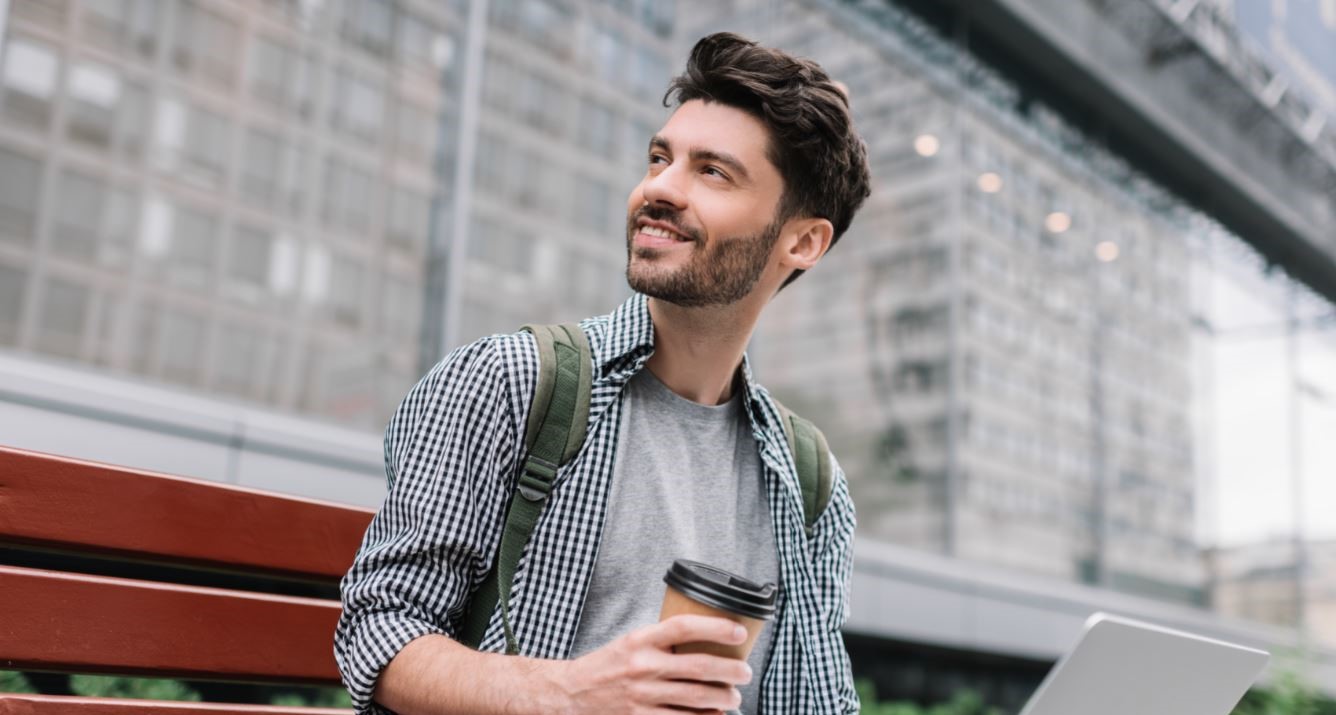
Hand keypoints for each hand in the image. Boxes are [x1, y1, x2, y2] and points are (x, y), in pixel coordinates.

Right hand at [548, 614, 752, 714]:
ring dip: (724, 698)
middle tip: (746, 672)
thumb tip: (706, 640)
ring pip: (697, 698)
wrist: (571, 695)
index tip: (739, 632)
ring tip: (735, 696)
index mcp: (640, 640)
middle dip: (731, 670)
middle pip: (700, 667)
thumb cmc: (607, 666)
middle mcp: (642, 666)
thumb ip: (662, 640)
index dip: (717, 628)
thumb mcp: (631, 642)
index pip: (684, 627)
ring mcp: (642, 696)